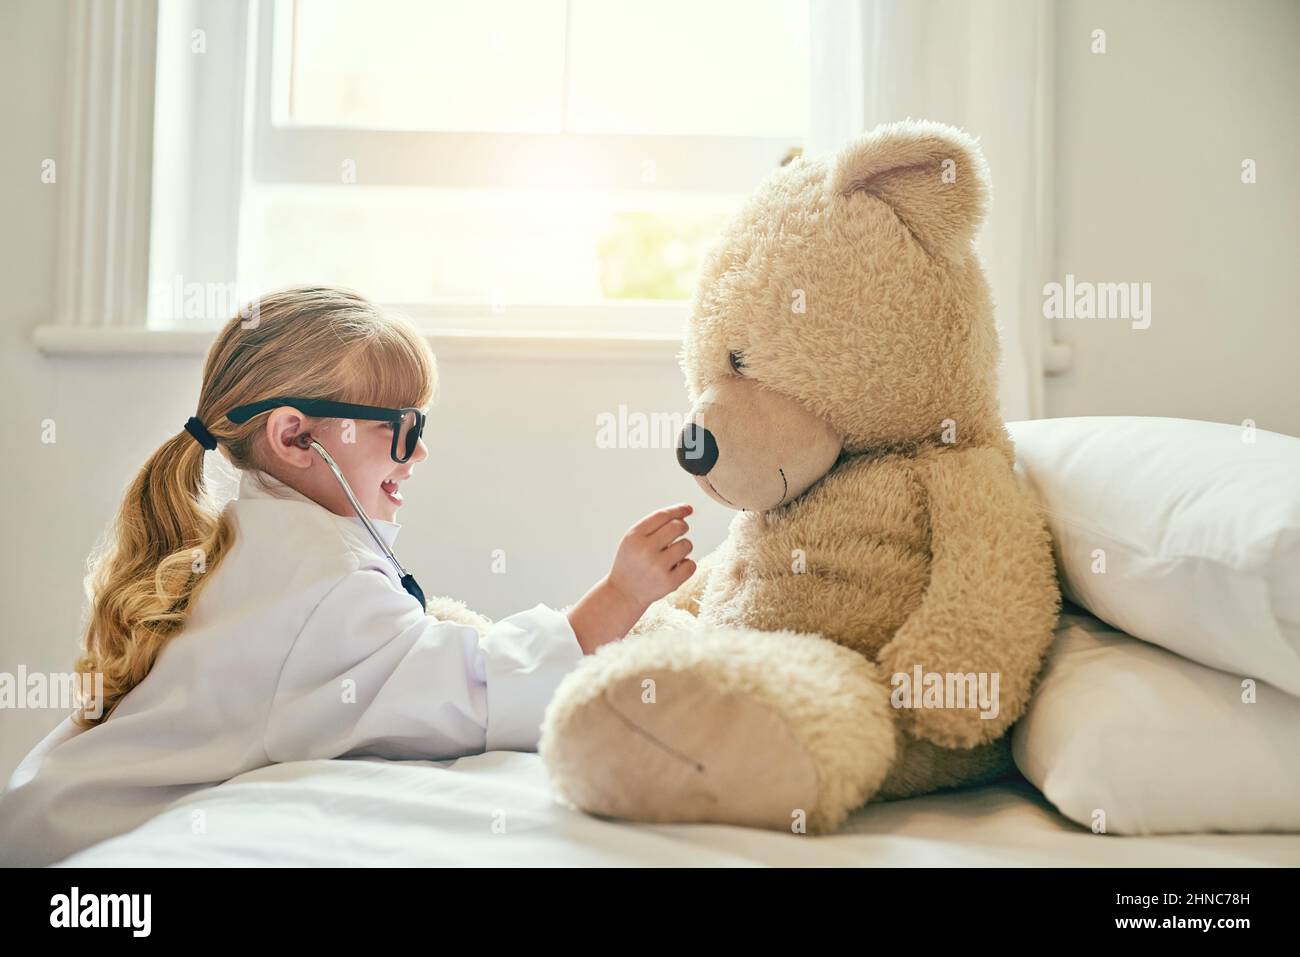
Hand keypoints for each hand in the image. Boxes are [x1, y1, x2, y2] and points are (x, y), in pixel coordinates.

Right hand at [565, 504, 695, 653]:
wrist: (624, 593)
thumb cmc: (632, 562)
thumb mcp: (633, 540)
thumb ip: (655, 525)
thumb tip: (685, 512)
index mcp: (635, 536)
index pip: (662, 516)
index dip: (678, 510)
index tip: (688, 509)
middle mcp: (646, 550)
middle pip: (678, 527)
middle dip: (682, 528)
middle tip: (677, 535)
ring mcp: (658, 567)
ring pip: (687, 545)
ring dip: (683, 548)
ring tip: (671, 556)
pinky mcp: (669, 582)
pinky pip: (691, 564)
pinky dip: (686, 565)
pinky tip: (674, 569)